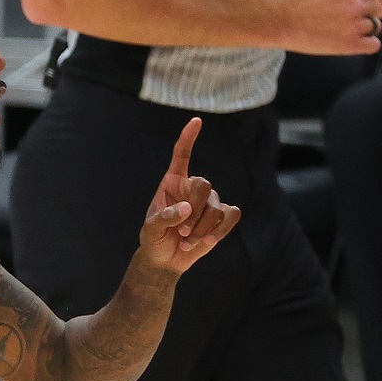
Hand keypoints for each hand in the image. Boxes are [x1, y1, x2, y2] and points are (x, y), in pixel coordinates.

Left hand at [140, 118, 240, 272]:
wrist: (165, 259)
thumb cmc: (154, 239)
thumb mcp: (150, 229)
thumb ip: (164, 218)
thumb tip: (187, 209)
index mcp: (172, 182)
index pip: (181, 155)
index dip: (188, 138)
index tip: (196, 121)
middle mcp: (193, 187)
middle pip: (204, 185)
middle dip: (195, 211)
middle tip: (182, 231)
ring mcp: (209, 201)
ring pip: (216, 206)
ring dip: (202, 229)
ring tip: (187, 241)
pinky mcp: (221, 216)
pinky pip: (231, 215)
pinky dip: (220, 230)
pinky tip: (207, 241)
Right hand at [279, 0, 381, 55]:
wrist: (281, 21)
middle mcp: (356, 4)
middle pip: (375, 7)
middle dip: (365, 9)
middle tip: (348, 13)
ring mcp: (353, 26)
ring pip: (373, 25)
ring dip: (364, 26)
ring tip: (347, 28)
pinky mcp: (349, 45)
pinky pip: (373, 45)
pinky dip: (369, 43)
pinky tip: (358, 41)